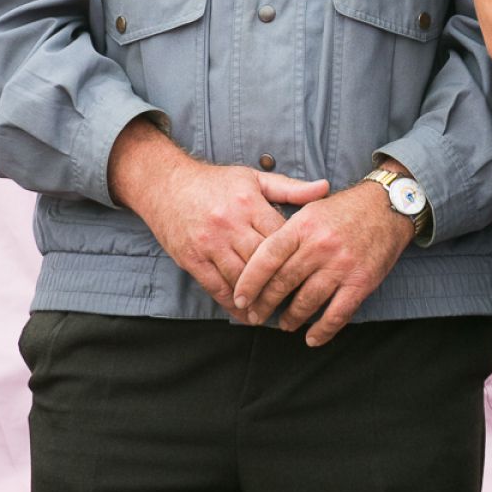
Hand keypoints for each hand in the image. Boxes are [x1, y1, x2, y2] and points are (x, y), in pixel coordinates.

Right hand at [107, 119, 328, 312]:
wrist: (167, 185)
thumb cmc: (215, 182)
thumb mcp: (253, 178)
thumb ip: (290, 188)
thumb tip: (325, 188)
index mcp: (249, 203)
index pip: (281, 236)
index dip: (297, 256)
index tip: (310, 271)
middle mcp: (230, 224)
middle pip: (263, 261)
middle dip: (280, 282)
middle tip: (299, 301)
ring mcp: (210, 244)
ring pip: (240, 278)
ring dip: (258, 299)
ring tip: (274, 314)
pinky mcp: (192, 259)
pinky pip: (215, 287)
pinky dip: (232, 304)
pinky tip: (245, 313)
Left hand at [232, 181, 414, 345]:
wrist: (387, 206)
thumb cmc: (344, 209)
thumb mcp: (311, 209)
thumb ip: (286, 233)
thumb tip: (256, 259)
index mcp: (303, 225)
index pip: (267, 257)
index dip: (249, 281)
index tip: (240, 298)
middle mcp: (320, 245)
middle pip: (283, 282)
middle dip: (264, 304)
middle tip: (255, 316)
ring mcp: (342, 265)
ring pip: (306, 302)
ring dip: (291, 318)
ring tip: (284, 324)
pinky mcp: (361, 282)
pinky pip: (337, 314)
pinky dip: (322, 330)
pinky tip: (312, 337)